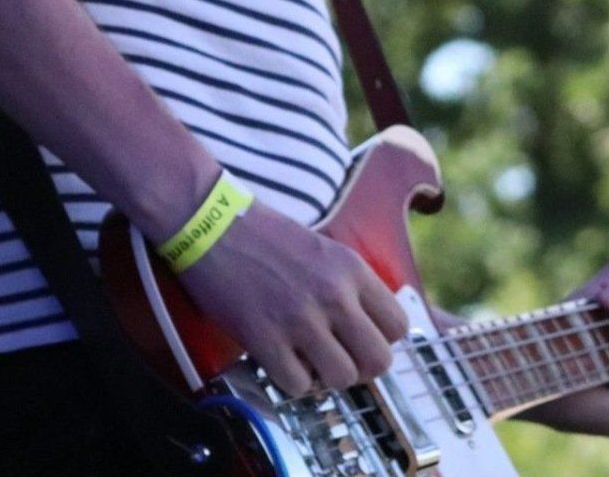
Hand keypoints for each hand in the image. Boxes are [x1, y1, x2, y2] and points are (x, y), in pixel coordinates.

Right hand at [174, 200, 409, 396]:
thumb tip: (364, 328)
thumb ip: (348, 284)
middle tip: (338, 358)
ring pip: (342, 378)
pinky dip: (291, 381)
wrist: (210, 222)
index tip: (358, 338)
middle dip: (361, 367)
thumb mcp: (322, 249)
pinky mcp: (265, 339)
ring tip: (307, 359)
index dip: (380, 339)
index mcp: (351, 268)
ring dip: (326, 377)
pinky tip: (280, 359)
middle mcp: (334, 295)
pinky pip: (298, 386)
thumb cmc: (262, 234)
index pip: (398, 326)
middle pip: (379, 361)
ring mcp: (300, 319)